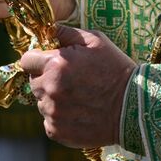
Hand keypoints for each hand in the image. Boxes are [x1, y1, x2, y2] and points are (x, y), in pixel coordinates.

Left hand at [20, 24, 135, 147]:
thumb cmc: (116, 69)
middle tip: (70, 79)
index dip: (37, 59)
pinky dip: (59, 117)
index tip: (49, 61)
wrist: (133, 107)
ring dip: (53, 98)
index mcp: (55, 65)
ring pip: (41, 102)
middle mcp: (49, 90)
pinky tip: (79, 112)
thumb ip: (68, 33)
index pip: (26, 60)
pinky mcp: (57, 132)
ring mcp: (52, 113)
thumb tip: (49, 29)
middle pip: (32, 82)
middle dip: (46, 78)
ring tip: (78, 96)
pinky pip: (49, 121)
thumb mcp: (96, 41)